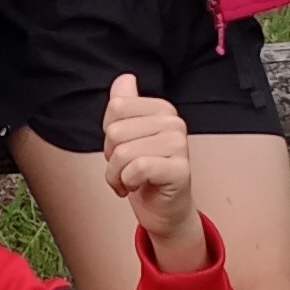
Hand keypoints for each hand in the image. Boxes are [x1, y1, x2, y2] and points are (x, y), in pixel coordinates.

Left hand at [99, 72, 201, 262]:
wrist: (164, 211)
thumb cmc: (144, 173)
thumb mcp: (128, 136)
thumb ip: (125, 104)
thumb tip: (125, 78)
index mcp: (161, 109)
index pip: (116, 107)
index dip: (109, 133)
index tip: (122, 148)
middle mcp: (174, 122)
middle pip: (116, 131)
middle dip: (111, 156)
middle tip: (126, 168)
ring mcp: (179, 145)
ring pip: (124, 152)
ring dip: (116, 174)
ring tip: (128, 181)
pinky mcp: (180, 169)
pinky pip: (137, 168)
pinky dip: (127, 182)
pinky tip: (136, 187)